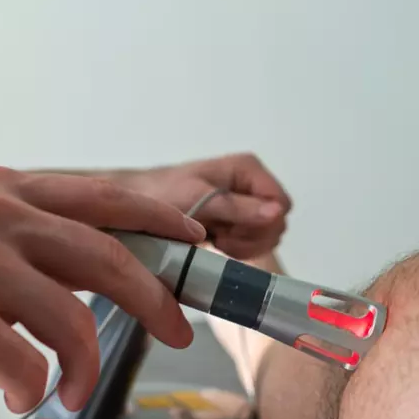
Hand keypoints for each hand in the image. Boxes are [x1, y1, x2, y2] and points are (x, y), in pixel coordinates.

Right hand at [0, 167, 205, 418]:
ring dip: (84, 368)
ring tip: (69, 389)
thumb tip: (110, 274)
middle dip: (154, 299)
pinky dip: (32, 391)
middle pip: (108, 256)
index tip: (194, 244)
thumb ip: (38, 250)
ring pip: (75, 321)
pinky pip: (31, 368)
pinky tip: (9, 391)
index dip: (160, 221)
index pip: (104, 200)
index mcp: (4, 193)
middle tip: (176, 331)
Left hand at [114, 153, 290, 259]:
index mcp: (249, 169)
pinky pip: (255, 244)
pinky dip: (237, 249)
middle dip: (249, 237)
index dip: (260, 224)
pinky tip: (215, 242)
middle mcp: (253, 184)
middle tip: (218, 235)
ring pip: (267, 236)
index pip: (281, 205)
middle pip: (276, 223)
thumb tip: (277, 212)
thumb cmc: (162, 195)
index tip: (229, 230)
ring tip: (214, 238)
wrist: (137, 204)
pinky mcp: (239, 222)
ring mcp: (247, 204)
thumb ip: (237, 208)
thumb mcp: (198, 199)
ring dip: (242, 245)